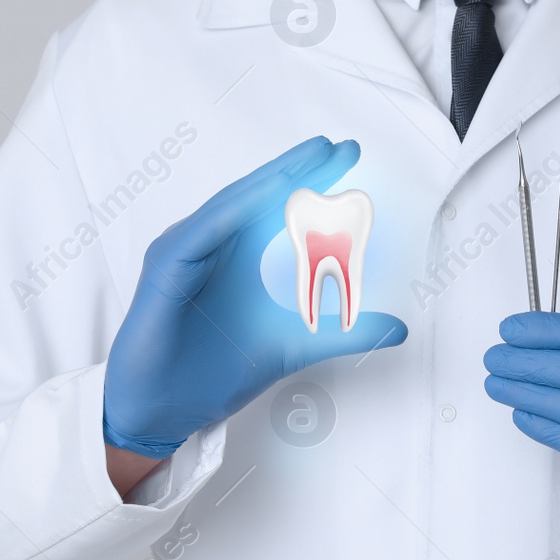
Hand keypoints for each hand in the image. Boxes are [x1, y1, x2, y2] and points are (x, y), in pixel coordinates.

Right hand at [102, 136, 406, 457]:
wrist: (161, 412)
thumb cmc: (211, 377)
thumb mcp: (294, 348)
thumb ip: (343, 332)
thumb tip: (399, 327)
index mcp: (238, 257)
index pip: (279, 210)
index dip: (315, 183)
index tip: (353, 160)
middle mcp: (212, 245)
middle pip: (260, 197)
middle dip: (302, 169)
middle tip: (344, 146)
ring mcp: (186, 251)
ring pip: (234, 203)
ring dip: (273, 178)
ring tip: (313, 157)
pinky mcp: (165, 266)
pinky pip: (204, 230)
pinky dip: (234, 211)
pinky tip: (264, 194)